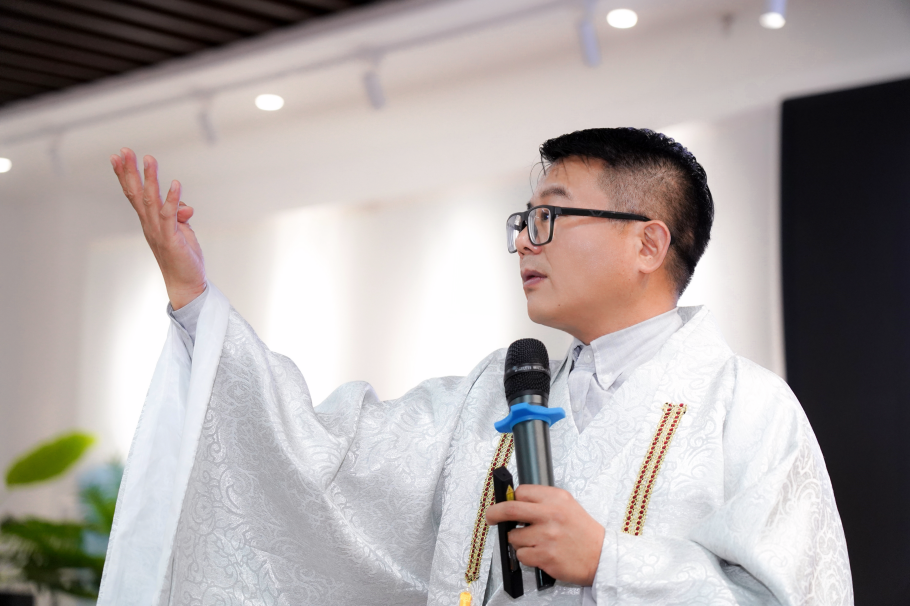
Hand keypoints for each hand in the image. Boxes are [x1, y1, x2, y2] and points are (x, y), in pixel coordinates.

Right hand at [111, 148, 205, 308]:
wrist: (186, 284)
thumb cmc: (183, 257)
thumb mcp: (182, 231)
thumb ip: (180, 216)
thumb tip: (185, 208)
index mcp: (149, 221)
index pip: (134, 194)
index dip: (126, 175)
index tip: (118, 156)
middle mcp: (150, 225)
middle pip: (136, 194)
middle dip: (129, 171)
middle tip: (123, 151)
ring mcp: (159, 231)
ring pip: (151, 201)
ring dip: (149, 179)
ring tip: (148, 159)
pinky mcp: (171, 239)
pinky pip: (170, 216)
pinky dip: (172, 199)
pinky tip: (175, 184)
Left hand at [485, 484, 604, 585]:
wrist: (601, 556)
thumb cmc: (582, 532)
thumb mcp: (566, 506)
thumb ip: (542, 501)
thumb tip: (514, 501)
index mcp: (556, 498)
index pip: (521, 492)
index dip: (511, 498)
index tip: (506, 503)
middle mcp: (550, 514)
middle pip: (509, 509)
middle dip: (494, 513)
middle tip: (491, 517)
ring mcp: (547, 536)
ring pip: (513, 537)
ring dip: (518, 542)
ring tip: (535, 542)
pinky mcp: (545, 556)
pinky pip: (520, 555)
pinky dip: (526, 556)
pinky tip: (540, 554)